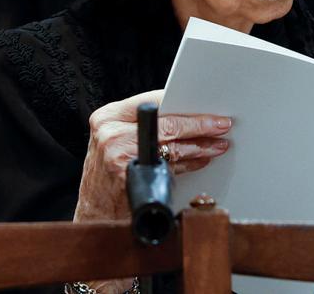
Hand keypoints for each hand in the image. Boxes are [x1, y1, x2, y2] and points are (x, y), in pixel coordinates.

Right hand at [73, 90, 231, 222]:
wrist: (93, 213)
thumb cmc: (105, 172)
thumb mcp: (114, 139)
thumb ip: (139, 123)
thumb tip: (182, 113)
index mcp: (108, 117)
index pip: (156, 101)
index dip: (185, 105)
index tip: (207, 108)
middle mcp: (112, 135)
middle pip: (168, 124)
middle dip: (199, 126)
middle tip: (221, 126)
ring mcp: (121, 159)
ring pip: (172, 147)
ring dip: (199, 146)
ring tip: (217, 145)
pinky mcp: (135, 180)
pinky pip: (170, 169)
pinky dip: (189, 164)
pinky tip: (200, 160)